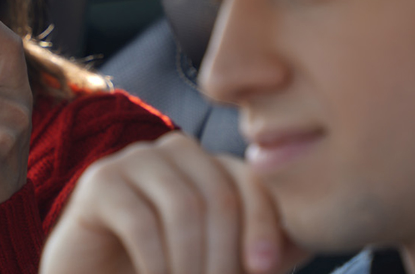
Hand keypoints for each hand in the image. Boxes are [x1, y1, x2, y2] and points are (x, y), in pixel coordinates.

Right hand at [39, 132, 307, 273]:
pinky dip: (156, 262)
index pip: (253, 180)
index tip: (266, 271)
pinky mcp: (101, 181)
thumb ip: (268, 250)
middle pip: (219, 194)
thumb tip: (313, 232)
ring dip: (191, 263)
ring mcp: (136, 161)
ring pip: (183, 205)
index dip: (265, 225)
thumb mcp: (224, 264)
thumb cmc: (164, 272)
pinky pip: (141, 219)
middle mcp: (176, 153)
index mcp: (211, 167)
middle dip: (226, 256)